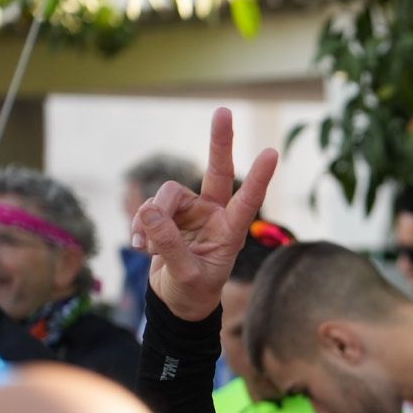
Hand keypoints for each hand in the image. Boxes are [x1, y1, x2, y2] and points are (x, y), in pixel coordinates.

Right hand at [130, 107, 277, 321]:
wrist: (176, 301)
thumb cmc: (193, 292)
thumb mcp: (185, 275)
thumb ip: (169, 246)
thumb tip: (149, 210)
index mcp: (231, 232)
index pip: (248, 201)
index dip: (258, 178)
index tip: (272, 153)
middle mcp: (213, 215)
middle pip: (217, 171)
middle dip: (220, 142)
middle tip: (224, 111)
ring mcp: (190, 212)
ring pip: (166, 195)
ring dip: (151, 218)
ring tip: (146, 246)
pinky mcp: (167, 214)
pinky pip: (148, 208)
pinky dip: (140, 225)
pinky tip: (140, 245)